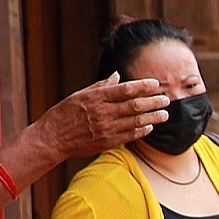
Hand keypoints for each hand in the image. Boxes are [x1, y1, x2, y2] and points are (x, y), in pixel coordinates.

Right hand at [38, 75, 170, 161]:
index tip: (156, 84)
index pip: (125, 89)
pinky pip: (129, 136)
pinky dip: (141, 131)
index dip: (143, 86)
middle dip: (153, 102)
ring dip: (152, 117)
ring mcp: (106, 128)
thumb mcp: (80, 95)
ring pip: (135, 121)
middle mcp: (103, 112)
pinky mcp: (107, 142)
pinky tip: (150, 127)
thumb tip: (117, 76)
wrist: (52, 138)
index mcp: (96, 97)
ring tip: (164, 114)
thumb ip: (101, 86)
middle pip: (135, 105)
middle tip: (166, 100)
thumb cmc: (64, 113)